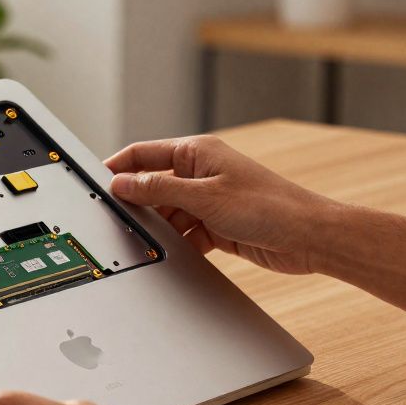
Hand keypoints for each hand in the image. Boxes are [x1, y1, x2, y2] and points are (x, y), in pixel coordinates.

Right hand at [105, 135, 337, 274]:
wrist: (309, 237)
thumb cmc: (270, 206)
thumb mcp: (205, 197)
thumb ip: (159, 190)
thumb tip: (123, 183)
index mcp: (197, 152)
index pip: (143, 154)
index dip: (118, 167)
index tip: (96, 184)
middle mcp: (200, 173)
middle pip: (152, 186)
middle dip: (137, 204)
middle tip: (117, 221)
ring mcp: (208, 200)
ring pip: (167, 213)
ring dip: (159, 227)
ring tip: (149, 242)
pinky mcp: (216, 225)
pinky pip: (185, 232)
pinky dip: (177, 243)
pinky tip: (173, 252)